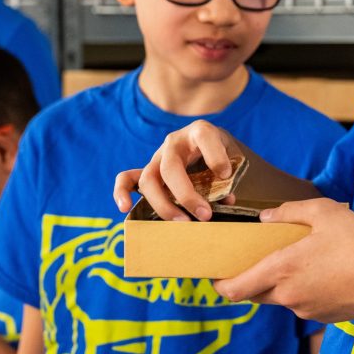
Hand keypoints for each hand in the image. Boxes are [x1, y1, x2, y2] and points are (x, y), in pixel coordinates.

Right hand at [113, 120, 241, 220]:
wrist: (208, 142)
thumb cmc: (221, 151)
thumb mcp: (232, 156)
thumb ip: (231, 176)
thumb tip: (226, 200)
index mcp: (199, 132)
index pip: (204, 136)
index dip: (215, 156)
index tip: (226, 174)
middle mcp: (174, 142)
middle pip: (171, 167)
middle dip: (186, 195)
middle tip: (205, 216)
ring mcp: (158, 156)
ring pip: (149, 178)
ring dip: (163, 204)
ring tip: (181, 221)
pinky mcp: (148, 169)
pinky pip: (126, 178)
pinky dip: (121, 192)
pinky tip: (124, 208)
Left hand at [213, 198, 353, 323]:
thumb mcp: (324, 212)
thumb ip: (289, 211)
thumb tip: (265, 217)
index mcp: (282, 269)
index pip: (236, 288)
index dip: (220, 285)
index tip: (215, 275)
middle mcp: (289, 296)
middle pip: (255, 294)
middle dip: (251, 278)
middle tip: (257, 257)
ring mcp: (307, 310)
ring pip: (281, 297)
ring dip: (281, 281)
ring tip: (301, 257)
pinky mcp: (325, 317)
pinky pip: (303, 302)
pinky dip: (304, 288)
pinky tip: (324, 270)